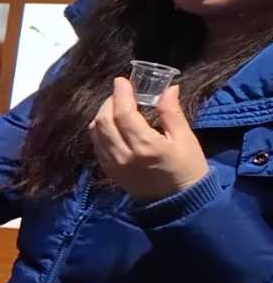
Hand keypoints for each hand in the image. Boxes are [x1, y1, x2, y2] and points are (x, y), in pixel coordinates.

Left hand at [92, 81, 208, 203]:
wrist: (179, 202)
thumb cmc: (187, 167)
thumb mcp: (185, 138)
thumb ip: (171, 112)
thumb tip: (168, 87)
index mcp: (145, 145)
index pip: (123, 113)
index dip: (121, 94)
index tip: (122, 80)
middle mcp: (124, 155)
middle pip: (103, 121)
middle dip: (110, 102)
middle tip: (121, 93)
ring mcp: (113, 164)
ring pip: (96, 132)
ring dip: (102, 115)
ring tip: (116, 106)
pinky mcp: (109, 171)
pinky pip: (97, 145)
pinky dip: (100, 130)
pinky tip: (112, 124)